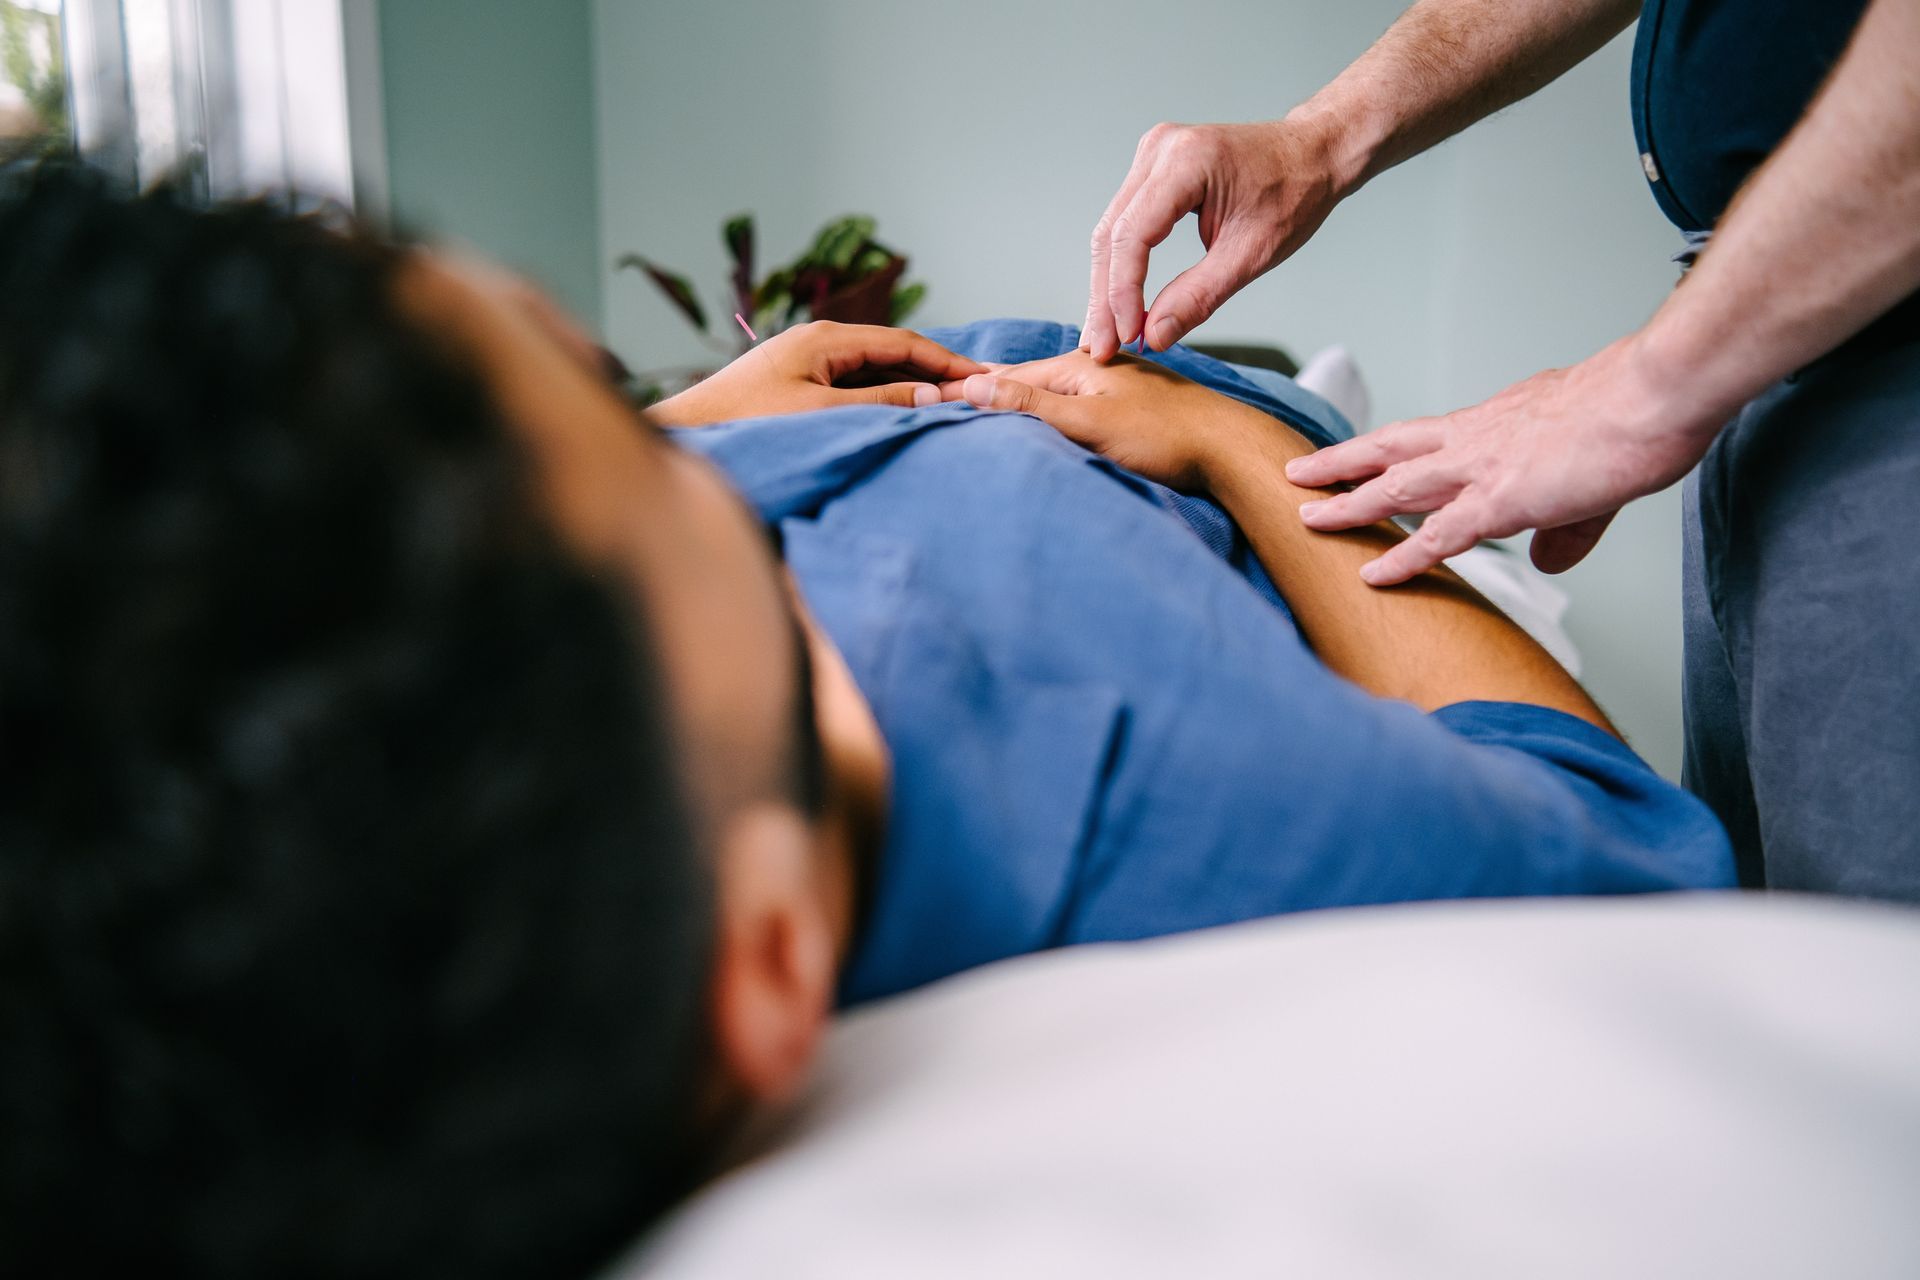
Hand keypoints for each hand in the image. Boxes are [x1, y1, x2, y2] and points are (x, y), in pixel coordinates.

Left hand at [649, 321, 985, 426]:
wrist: (690, 432)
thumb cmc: (748, 421)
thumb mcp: (821, 413)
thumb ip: (880, 404)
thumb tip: (934, 396)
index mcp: (826, 339)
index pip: (903, 342)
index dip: (946, 360)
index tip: (983, 378)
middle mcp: (820, 341)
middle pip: (893, 351)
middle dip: (936, 371)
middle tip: (978, 392)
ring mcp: (809, 359)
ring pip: (876, 368)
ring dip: (913, 385)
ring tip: (952, 404)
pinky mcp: (800, 380)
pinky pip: (856, 382)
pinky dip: (886, 395)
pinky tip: (905, 413)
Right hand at [939, 350, 1301, 491]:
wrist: (1234, 452)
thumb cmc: (1170, 438)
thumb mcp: (1091, 422)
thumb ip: (1032, 405)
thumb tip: (971, 386)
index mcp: (1081, 361)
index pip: (1007, 375)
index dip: (969, 390)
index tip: (930, 402)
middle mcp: (1095, 366)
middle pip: (1026, 383)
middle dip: (988, 396)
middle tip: (941, 410)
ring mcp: (1112, 387)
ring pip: (1049, 397)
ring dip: (1017, 409)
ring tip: (979, 420)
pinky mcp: (1127, 410)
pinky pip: (1072, 411)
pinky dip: (1047, 419)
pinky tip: (1040, 431)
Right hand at [1085, 118, 1351, 362]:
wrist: (1313, 154)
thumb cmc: (1294, 193)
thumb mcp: (1251, 253)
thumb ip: (1198, 296)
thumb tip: (1153, 336)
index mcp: (1186, 161)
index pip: (1133, 235)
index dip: (1124, 292)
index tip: (1127, 337)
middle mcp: (1159, 150)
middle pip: (1112, 235)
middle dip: (1105, 298)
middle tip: (1101, 347)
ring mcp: (1152, 155)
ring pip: (1111, 232)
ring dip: (1107, 287)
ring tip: (1105, 334)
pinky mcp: (1153, 169)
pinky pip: (1125, 223)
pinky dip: (1122, 266)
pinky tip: (1120, 303)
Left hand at [1283, 335, 1723, 584]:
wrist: (1658, 395)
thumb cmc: (1640, 414)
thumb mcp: (1595, 470)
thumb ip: (1566, 524)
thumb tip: (1547, 560)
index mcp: (1499, 420)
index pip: (1429, 434)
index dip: (1390, 449)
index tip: (1358, 458)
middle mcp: (1478, 436)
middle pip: (1390, 446)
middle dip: (1340, 462)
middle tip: (1298, 472)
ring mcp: (1482, 467)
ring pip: (1393, 485)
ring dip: (1346, 503)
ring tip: (1303, 518)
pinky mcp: (1501, 500)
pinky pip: (1436, 537)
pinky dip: (1401, 559)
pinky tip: (1370, 575)